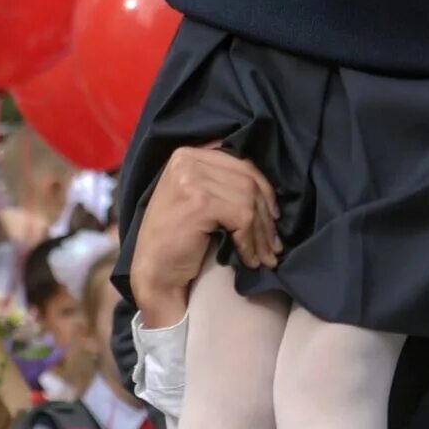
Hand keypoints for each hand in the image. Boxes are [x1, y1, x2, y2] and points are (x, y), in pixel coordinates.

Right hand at [130, 145, 280, 323]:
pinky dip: (250, 242)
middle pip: (247, 180)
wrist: (154, 274)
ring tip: (266, 256)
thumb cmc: (175, 240)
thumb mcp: (194, 197)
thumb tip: (267, 187)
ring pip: (248, 200)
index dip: (264, 190)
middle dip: (267, 216)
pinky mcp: (199, 202)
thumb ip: (220, 181)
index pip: (241, 164)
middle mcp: (186, 160)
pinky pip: (242, 218)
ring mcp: (191, 179)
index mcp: (187, 154)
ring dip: (262, 234)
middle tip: (274, 245)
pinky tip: (249, 259)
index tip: (274, 216)